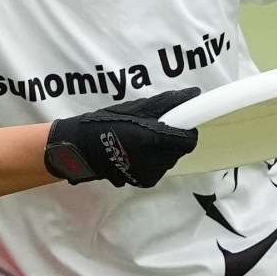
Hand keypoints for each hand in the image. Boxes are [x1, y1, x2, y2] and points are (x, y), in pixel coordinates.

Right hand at [44, 89, 199, 186]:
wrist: (82, 149)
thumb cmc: (108, 123)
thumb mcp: (137, 107)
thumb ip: (167, 102)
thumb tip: (194, 93)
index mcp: (155, 141)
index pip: (189, 141)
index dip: (186, 131)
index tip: (179, 123)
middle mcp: (156, 162)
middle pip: (179, 149)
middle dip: (171, 138)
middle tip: (152, 128)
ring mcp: (151, 174)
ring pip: (169, 159)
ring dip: (161, 149)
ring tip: (140, 139)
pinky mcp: (145, 182)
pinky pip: (158, 167)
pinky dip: (152, 159)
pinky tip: (135, 152)